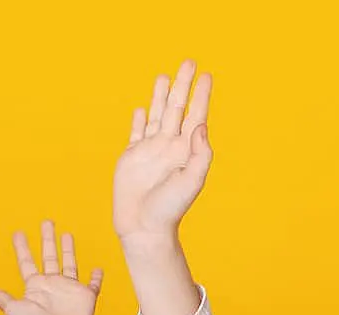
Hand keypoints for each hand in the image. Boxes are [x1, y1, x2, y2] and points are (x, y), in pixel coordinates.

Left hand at [0, 223, 103, 314]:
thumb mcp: (13, 309)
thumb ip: (3, 298)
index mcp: (34, 286)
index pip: (27, 261)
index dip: (22, 247)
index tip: (18, 233)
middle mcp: (51, 285)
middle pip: (49, 256)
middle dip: (47, 239)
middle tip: (46, 223)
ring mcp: (69, 290)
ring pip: (69, 263)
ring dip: (68, 250)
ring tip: (66, 234)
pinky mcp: (86, 296)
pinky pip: (93, 284)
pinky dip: (96, 277)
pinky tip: (98, 269)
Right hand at [113, 62, 212, 242]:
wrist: (144, 228)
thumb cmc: (170, 210)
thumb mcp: (191, 182)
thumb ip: (199, 155)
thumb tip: (200, 126)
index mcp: (185, 150)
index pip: (196, 115)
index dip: (201, 95)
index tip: (207, 75)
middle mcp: (169, 146)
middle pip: (177, 108)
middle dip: (183, 85)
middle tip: (190, 62)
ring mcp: (150, 150)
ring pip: (157, 115)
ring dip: (161, 95)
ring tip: (165, 76)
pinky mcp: (131, 158)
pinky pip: (136, 133)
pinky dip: (139, 120)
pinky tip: (142, 108)